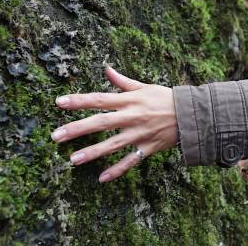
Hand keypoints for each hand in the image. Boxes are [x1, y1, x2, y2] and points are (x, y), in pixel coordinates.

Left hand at [51, 67, 177, 181]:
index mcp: (130, 100)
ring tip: (72, 160)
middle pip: (101, 123)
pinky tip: (102, 178)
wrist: (191, 115)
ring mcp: (139, 134)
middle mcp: (132, 117)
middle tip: (56, 136)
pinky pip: (131, 161)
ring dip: (92, 152)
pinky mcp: (148, 148)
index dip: (79, 100)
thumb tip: (106, 69)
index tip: (59, 102)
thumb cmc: (165, 98)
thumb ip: (123, 82)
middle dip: (78, 129)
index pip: (100, 99)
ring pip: (112, 144)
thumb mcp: (144, 87)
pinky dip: (117, 170)